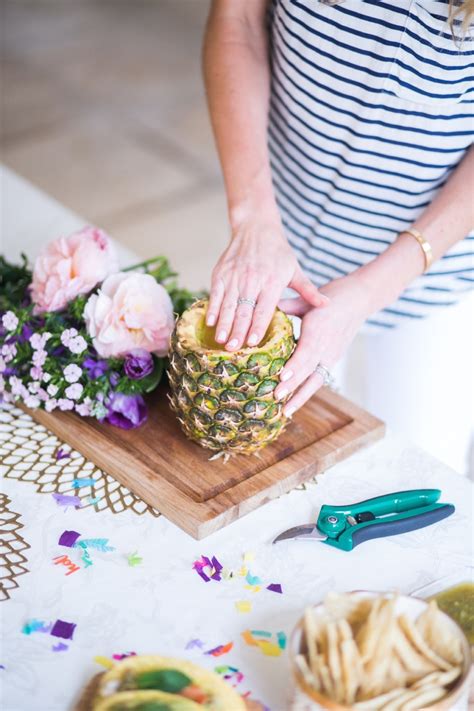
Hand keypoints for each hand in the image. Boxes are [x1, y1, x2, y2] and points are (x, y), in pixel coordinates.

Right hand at [206, 213, 327, 350]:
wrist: (256, 227)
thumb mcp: (295, 270)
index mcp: (272, 281)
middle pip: (244, 310)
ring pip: (228, 304)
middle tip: (233, 349)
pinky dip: (212, 308)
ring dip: (223, 324)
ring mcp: (234, 276)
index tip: (252, 342)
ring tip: (220, 341)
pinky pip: (215, 294)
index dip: (257, 326)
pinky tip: (209, 323)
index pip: (264, 309)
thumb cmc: (278, 252)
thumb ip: (308, 290)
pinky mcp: (221, 273)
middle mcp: (252, 279)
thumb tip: (327, 305)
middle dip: (237, 331)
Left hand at [274, 274, 370, 415]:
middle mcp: (327, 345)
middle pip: (310, 369)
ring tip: (285, 411)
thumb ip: (288, 305)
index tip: (281, 375)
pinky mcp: (333, 360)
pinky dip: (306, 392)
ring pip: (316, 380)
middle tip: (276, 397)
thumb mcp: (308, 298)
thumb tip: (265, 308)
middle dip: (293, 385)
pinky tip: (293, 404)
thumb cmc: (332, 296)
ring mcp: (332, 355)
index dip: (295, 364)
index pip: (307, 350)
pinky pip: (319, 379)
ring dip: (301, 396)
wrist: (359, 300)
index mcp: (320, 328)